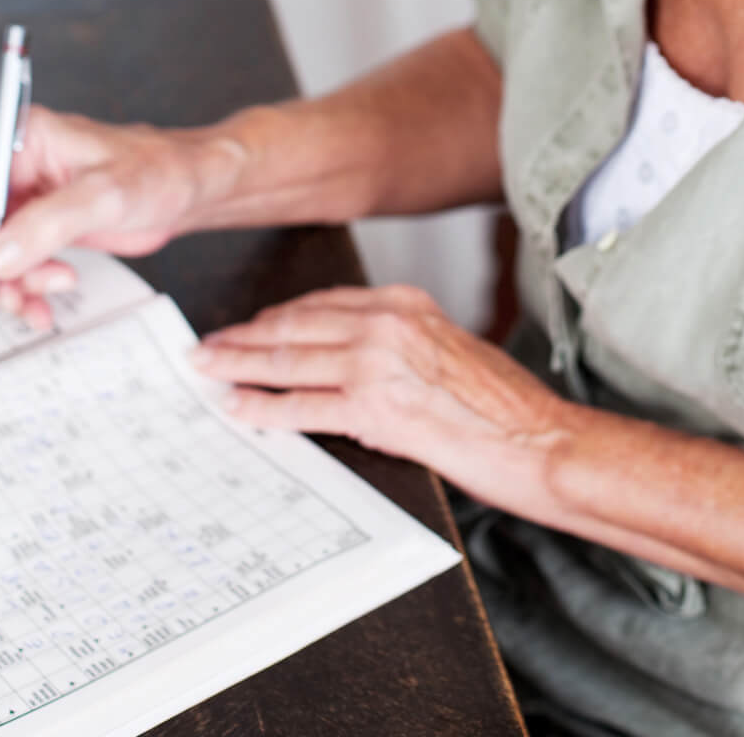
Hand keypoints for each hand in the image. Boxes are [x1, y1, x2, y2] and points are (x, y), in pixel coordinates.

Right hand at [0, 106, 244, 330]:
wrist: (192, 188)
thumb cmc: (160, 170)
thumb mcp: (107, 194)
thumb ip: (49, 224)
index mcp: (19, 139)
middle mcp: (14, 166)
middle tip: (10, 299)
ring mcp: (25, 198)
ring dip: (6, 286)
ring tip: (41, 302)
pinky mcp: (40, 226)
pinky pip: (12, 264)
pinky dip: (23, 289)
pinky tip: (47, 302)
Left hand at [189, 284, 580, 514]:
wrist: (536, 439)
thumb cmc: (502, 407)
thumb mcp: (447, 349)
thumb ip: (398, 344)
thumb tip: (350, 364)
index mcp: (405, 303)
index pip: (321, 303)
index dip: (276, 316)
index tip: (248, 325)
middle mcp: (386, 322)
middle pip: (294, 325)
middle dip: (244, 337)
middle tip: (207, 346)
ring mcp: (377, 362)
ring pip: (288, 359)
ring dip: (238, 366)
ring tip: (207, 371)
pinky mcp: (374, 408)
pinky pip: (302, 405)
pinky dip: (262, 407)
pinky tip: (237, 408)